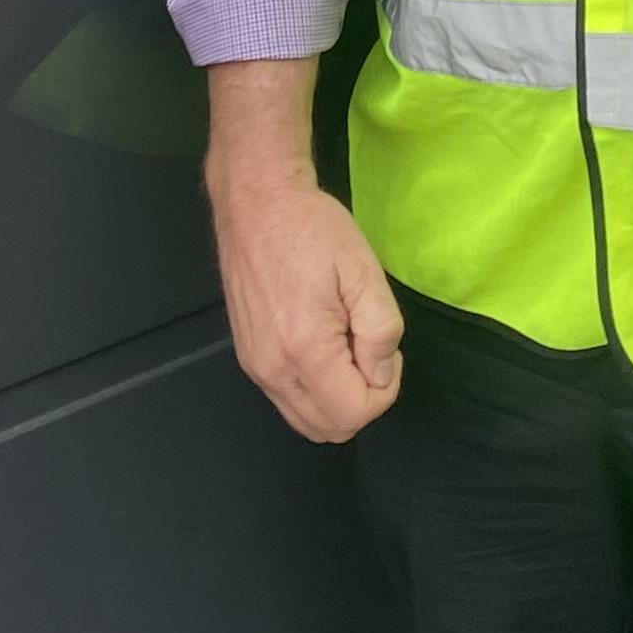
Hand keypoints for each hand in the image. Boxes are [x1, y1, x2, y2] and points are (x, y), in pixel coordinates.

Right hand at [208, 150, 404, 443]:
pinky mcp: (248, 357)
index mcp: (303, 350)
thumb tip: (381, 374)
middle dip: (361, 400)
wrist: (256, 203)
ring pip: (307, 421)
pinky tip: (321, 344)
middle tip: (367, 348)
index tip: (383, 348)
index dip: (384, 389)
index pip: (354, 414)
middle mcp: (272, 369)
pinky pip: (288, 400)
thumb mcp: (363, 271)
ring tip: (345, 344)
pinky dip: (314, 390)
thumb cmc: (311, 229)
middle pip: (330, 429)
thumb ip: (380, 331)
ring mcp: (255, 366)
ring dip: (337, 399)